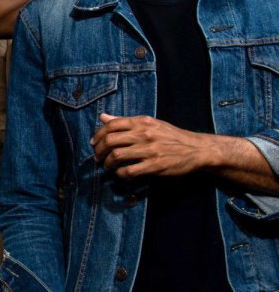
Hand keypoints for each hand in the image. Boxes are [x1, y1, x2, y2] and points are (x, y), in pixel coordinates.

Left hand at [91, 113, 209, 177]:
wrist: (197, 149)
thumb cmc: (170, 136)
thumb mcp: (150, 123)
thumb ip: (125, 121)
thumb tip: (103, 117)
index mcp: (142, 122)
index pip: (111, 125)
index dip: (98, 135)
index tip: (94, 143)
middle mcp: (145, 134)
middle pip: (110, 140)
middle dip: (99, 150)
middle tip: (98, 157)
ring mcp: (150, 150)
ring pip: (117, 155)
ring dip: (107, 163)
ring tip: (107, 166)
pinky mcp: (155, 165)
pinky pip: (129, 170)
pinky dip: (120, 173)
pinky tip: (120, 173)